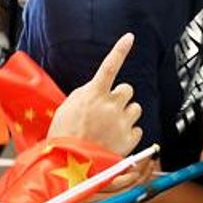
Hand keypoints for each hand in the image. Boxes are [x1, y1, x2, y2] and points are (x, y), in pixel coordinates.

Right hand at [47, 33, 143, 155]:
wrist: (71, 165)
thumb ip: (85, 95)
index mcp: (93, 94)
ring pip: (135, 108)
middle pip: (127, 89)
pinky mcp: (130, 138)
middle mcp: (110, 105)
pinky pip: (138, 128)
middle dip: (120, 98)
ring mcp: (122, 121)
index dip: (120, 49)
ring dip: (126, 113)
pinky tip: (115, 138)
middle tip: (108, 110)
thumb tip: (97, 90)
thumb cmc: (65, 137)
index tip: (129, 37)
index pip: (110, 65)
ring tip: (111, 126)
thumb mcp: (67, 108)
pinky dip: (129, 132)